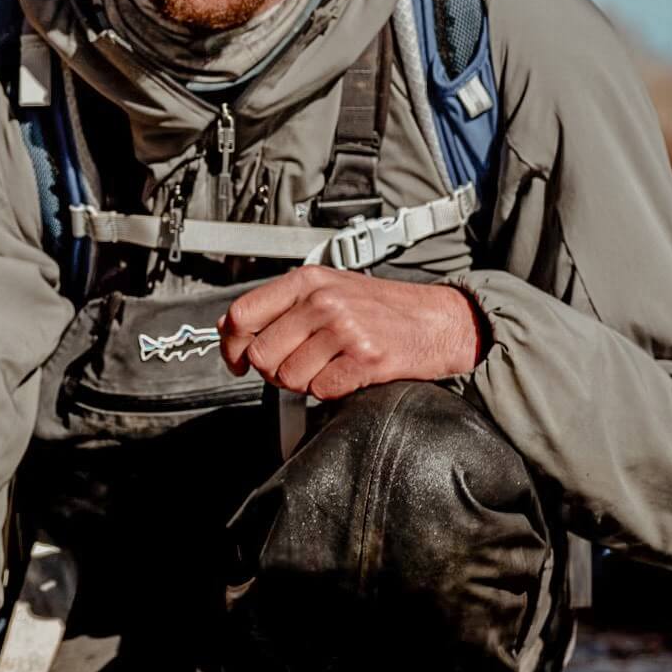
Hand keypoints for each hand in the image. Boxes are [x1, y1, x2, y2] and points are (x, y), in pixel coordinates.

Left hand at [218, 267, 482, 399]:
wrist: (439, 321)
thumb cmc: (383, 309)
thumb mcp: (329, 290)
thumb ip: (284, 307)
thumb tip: (235, 330)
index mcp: (307, 281)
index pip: (242, 314)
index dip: (232, 344)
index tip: (237, 359)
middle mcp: (323, 301)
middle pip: (262, 354)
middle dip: (274, 370)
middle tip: (300, 365)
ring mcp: (344, 329)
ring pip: (288, 377)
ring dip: (306, 381)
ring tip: (331, 365)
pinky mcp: (364, 359)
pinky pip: (320, 391)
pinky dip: (331, 390)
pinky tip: (348, 373)